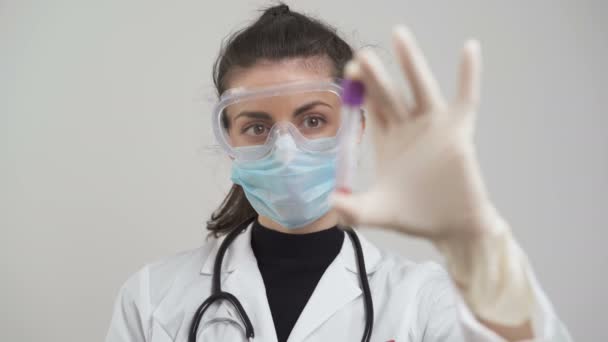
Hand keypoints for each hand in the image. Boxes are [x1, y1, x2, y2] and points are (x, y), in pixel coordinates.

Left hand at [332, 27, 536, 331]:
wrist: (450, 227)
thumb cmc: (415, 216)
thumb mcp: (377, 212)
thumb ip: (354, 210)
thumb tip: (331, 203)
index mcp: (387, 138)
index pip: (370, 106)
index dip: (359, 88)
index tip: (348, 72)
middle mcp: (408, 127)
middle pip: (389, 92)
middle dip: (374, 74)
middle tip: (361, 55)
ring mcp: (434, 126)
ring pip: (420, 87)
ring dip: (410, 62)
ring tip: (398, 35)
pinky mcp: (459, 132)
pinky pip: (466, 98)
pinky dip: (469, 75)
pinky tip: (469, 48)